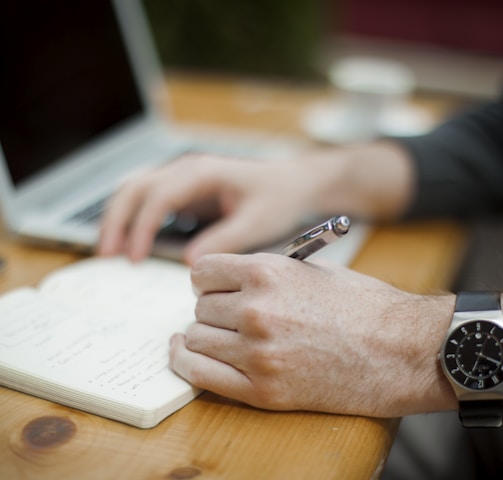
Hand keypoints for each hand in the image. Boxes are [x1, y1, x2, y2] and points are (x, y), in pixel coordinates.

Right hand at [98, 143, 413, 263]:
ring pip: (137, 190)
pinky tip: (131, 242)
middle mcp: (188, 169)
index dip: (141, 226)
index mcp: (204, 172)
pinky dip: (134, 218)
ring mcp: (185, 178)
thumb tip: (190, 264)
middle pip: (136, 187)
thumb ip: (225, 240)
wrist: (296, 184)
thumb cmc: (281, 198)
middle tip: (106, 255)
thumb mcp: (258, 222)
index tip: (134, 258)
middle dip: (116, 219)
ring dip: (119, 217)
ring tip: (109, 250)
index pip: (159, 196)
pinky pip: (150, 200)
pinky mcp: (187, 191)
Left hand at [169, 253, 456, 416]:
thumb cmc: (362, 305)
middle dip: (212, 308)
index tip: (212, 287)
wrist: (402, 349)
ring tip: (222, 335)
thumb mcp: (311, 270)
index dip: (207, 279)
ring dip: (204, 335)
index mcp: (268, 272)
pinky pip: (201, 374)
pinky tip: (187, 353)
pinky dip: (187, 363)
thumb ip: (264, 272)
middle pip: (200, 307)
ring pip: (196, 338)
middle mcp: (256, 310)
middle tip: (229, 314)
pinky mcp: (263, 390)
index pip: (202, 271)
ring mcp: (257, 352)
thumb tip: (228, 279)